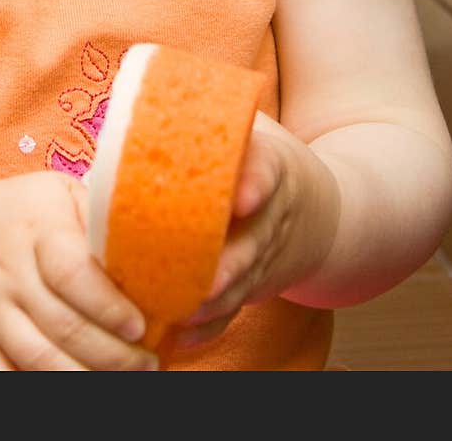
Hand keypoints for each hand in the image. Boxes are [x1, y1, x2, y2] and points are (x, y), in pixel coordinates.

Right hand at [0, 170, 159, 370]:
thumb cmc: (21, 213)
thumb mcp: (57, 194)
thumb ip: (97, 216)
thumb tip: (156, 246)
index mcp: (35, 226)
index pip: (73, 273)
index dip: (109, 306)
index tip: (140, 327)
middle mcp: (5, 268)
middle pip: (62, 325)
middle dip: (113, 355)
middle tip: (147, 365)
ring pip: (37, 359)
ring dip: (84, 381)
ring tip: (120, 383)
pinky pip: (0, 380)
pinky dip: (37, 394)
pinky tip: (73, 390)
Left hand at [173, 112, 340, 348]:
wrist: (322, 211)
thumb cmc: (263, 161)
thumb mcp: (249, 129)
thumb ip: (201, 121)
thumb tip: (129, 111)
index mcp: (272, 169)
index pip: (268, 173)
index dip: (256, 184)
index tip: (242, 197)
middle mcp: (271, 219)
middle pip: (252, 245)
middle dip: (228, 266)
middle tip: (201, 280)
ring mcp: (265, 259)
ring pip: (241, 288)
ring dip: (212, 305)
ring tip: (178, 315)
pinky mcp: (255, 288)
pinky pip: (233, 313)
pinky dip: (208, 329)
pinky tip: (178, 340)